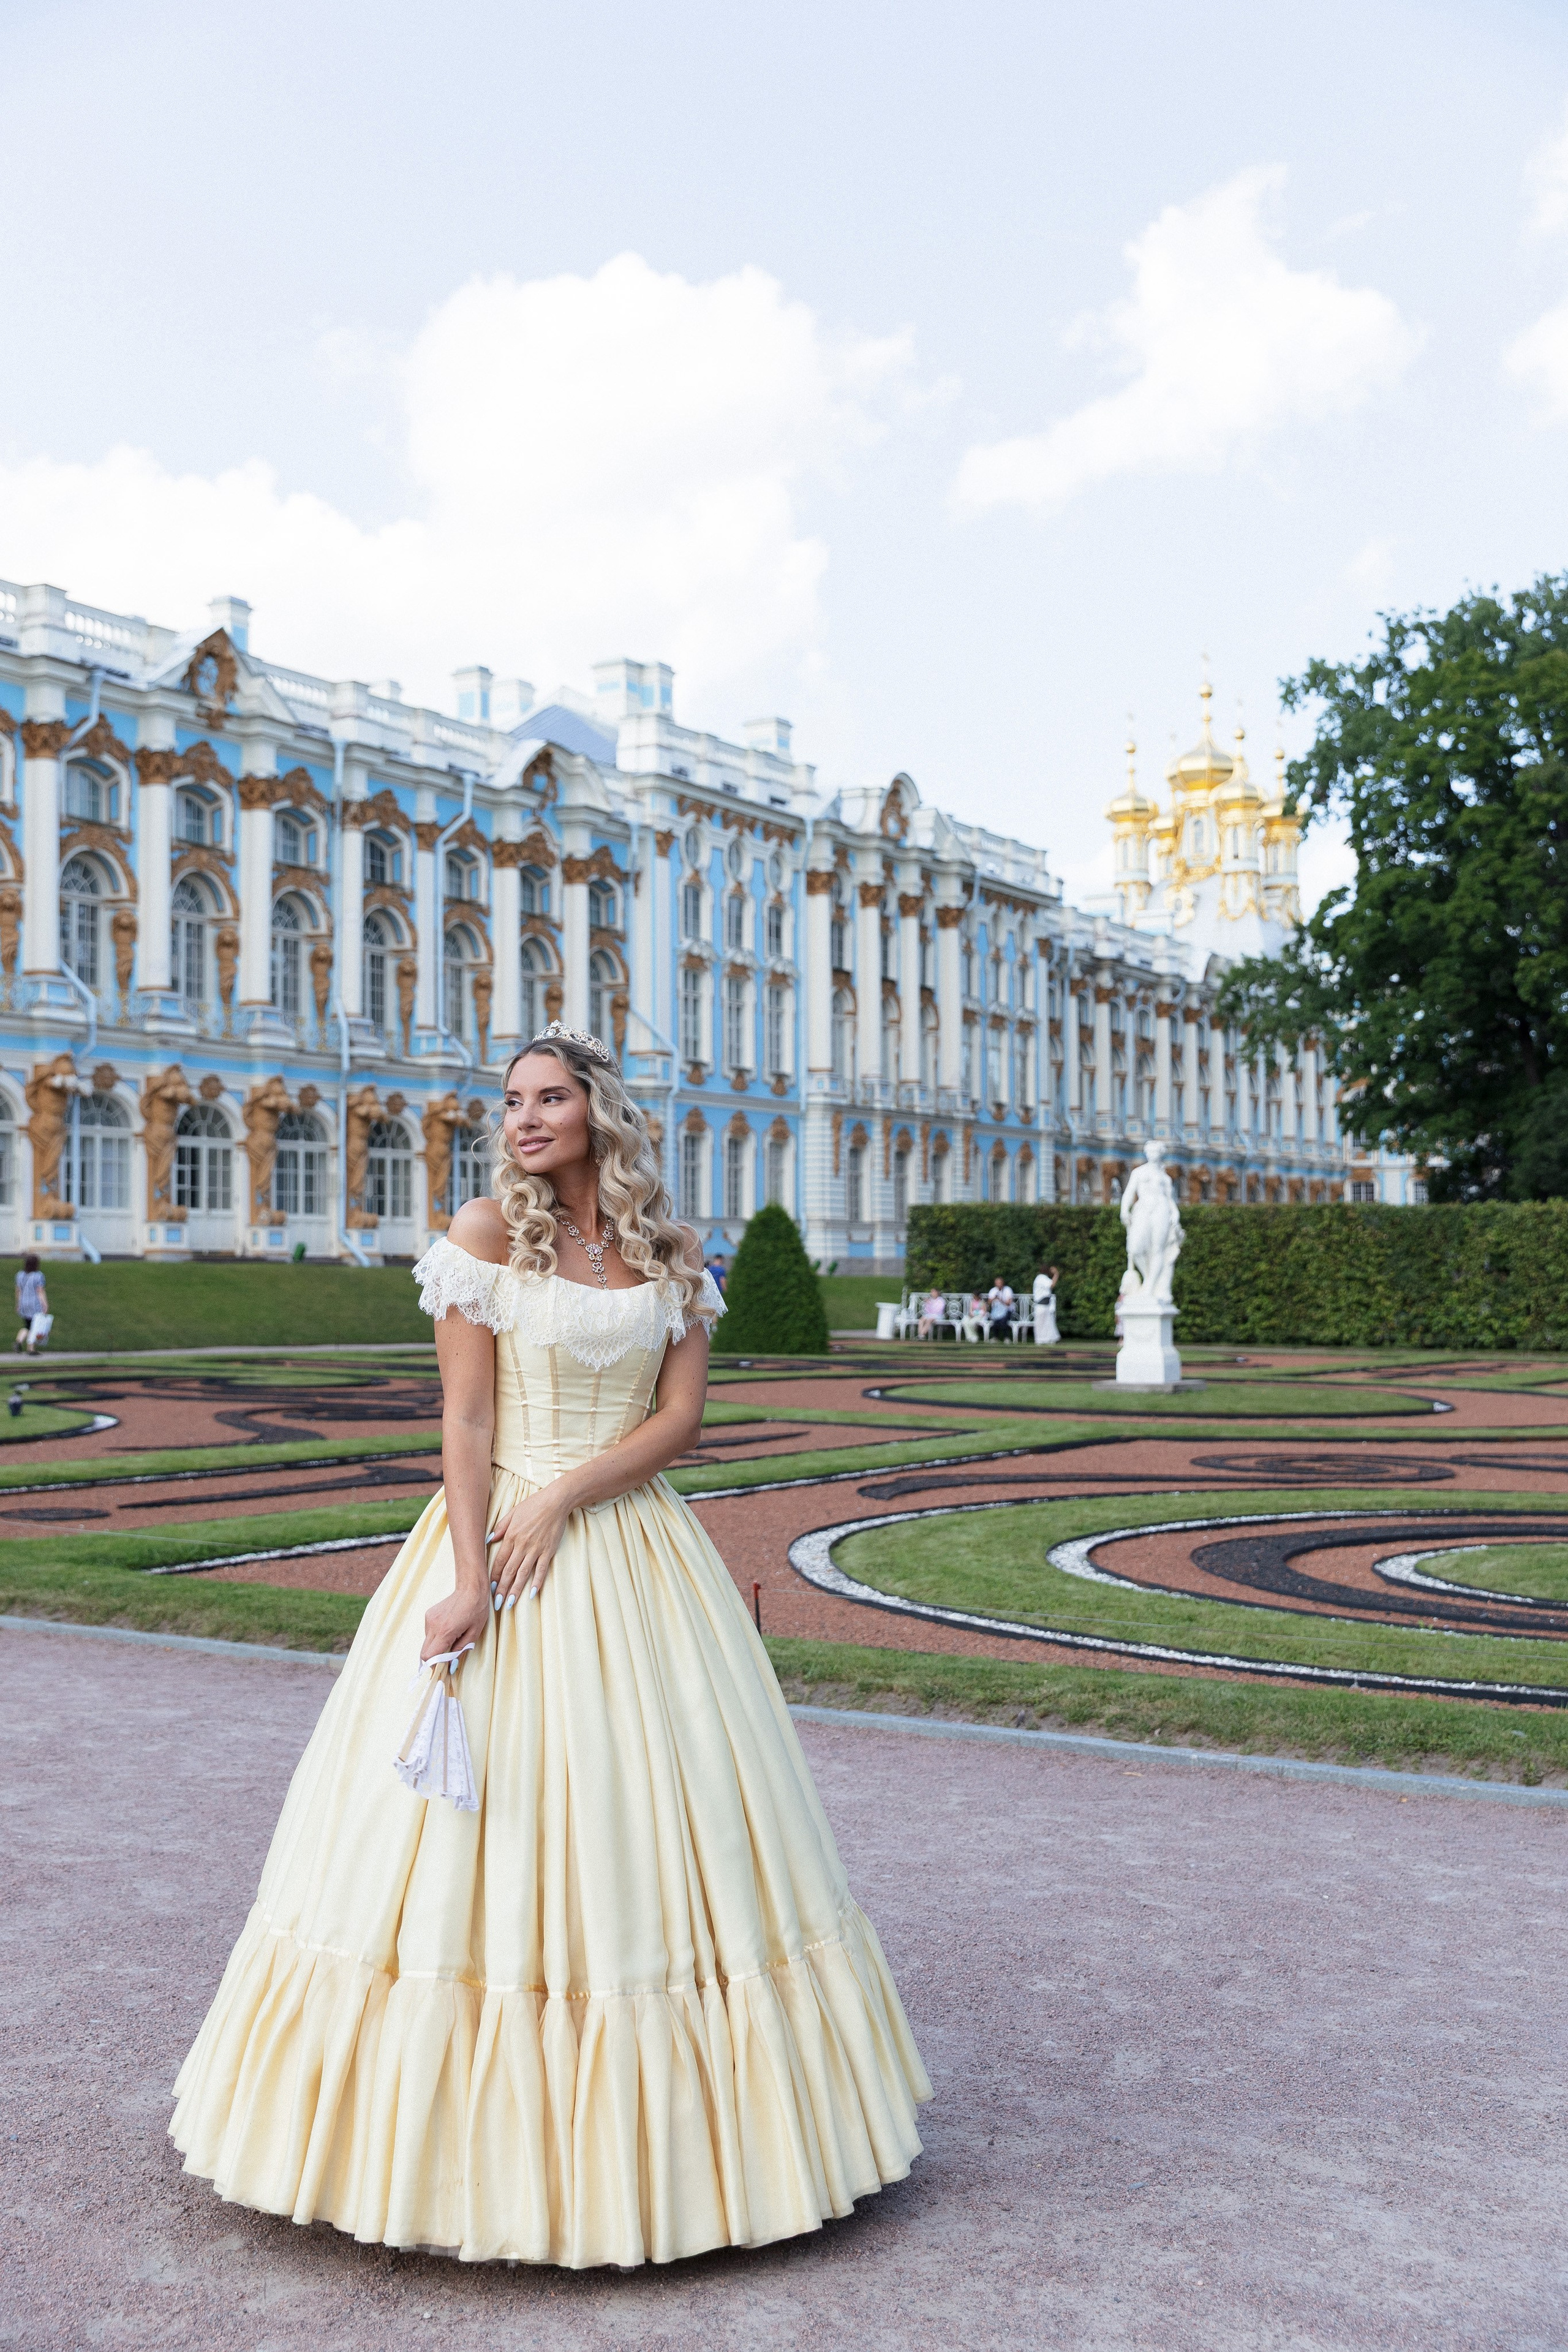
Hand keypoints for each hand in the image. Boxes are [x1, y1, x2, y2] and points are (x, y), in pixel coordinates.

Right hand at [421, 1582, 490, 1664]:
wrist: (471, 1589)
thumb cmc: (476, 1610)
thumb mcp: (473, 1634)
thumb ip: (460, 1651)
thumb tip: (451, 1666)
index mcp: (445, 1631)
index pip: (429, 1656)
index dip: (433, 1665)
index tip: (440, 1670)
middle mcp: (433, 1625)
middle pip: (424, 1652)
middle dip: (433, 1659)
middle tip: (445, 1659)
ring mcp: (429, 1619)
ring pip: (426, 1642)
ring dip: (436, 1646)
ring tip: (451, 1638)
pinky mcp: (428, 1614)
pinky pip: (428, 1633)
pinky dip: (436, 1636)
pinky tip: (448, 1629)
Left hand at [486, 1481, 572, 1607]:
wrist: (556, 1501)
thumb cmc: (534, 1504)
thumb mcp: (513, 1512)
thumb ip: (501, 1527)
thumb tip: (489, 1540)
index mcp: (511, 1536)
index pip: (499, 1561)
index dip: (494, 1576)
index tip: (490, 1588)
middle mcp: (522, 1545)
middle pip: (509, 1571)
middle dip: (502, 1589)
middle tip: (497, 1604)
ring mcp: (536, 1549)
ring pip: (523, 1573)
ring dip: (516, 1590)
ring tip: (510, 1604)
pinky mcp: (549, 1550)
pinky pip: (542, 1569)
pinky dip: (537, 1582)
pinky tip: (533, 1593)